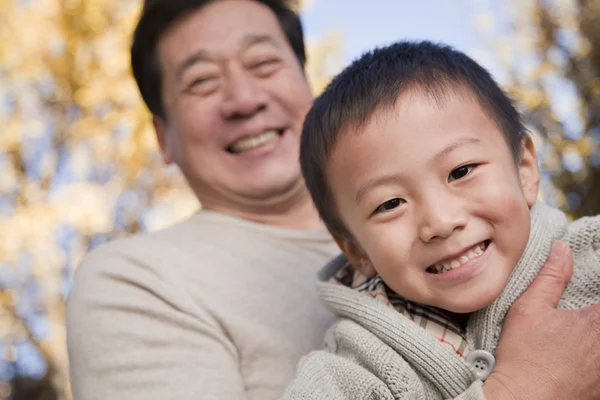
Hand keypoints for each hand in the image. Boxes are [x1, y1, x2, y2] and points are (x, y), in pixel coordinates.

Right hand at [484, 241, 599, 399]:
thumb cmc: (524, 356)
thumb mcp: (529, 308)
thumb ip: (551, 276)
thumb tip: (562, 249)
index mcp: (596, 321)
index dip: (594, 293)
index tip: (585, 301)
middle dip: (591, 314)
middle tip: (573, 318)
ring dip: (591, 336)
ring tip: (572, 338)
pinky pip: (598, 367)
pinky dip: (591, 358)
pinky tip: (577, 357)